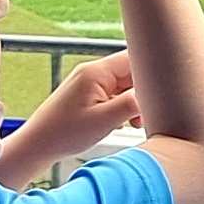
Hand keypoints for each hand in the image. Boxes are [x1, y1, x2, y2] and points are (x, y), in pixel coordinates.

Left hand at [20, 51, 142, 159]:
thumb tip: (152, 95)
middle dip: (143, 92)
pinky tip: (124, 123)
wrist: (38, 145)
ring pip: (124, 85)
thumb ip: (131, 104)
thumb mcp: (104, 120)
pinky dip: (123, 106)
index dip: (153, 71)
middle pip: (131, 72)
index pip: (134, 58)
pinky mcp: (88, 94)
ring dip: (134, 102)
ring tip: (134, 122)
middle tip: (146, 114)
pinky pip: (114, 94)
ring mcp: (90, 83)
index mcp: (97, 72)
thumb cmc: (65, 133)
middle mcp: (93, 72)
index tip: (166, 88)